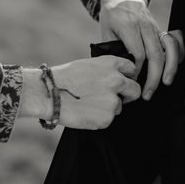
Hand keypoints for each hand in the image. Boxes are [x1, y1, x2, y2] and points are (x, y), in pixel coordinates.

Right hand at [19, 56, 139, 129]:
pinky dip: (99, 118)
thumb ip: (105, 71)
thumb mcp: (88, 65)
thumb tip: (118, 79)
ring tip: (87, 104)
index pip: (131, 68)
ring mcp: (113, 99)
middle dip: (128, 95)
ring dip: (108, 107)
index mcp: (110, 64)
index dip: (127, 76)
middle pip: (135, 90)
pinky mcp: (107, 117)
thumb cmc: (64, 79)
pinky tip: (85, 112)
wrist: (49, 95)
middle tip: (116, 99)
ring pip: (119, 106)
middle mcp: (116, 80)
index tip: (122, 82)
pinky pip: (108, 119)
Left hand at [99, 0, 181, 99]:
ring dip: (170, 67)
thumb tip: (119, 72)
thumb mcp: (105, 30)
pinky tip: (173, 69)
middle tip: (147, 94)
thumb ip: (111, 49)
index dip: (135, 71)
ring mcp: (156, 28)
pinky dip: (178, 55)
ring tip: (166, 83)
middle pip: (155, 55)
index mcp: (128, 25)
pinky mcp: (162, 30)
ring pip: (169, 48)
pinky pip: (175, 43)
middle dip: (153, 78)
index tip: (130, 81)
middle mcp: (145, 26)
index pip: (137, 54)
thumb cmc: (112, 16)